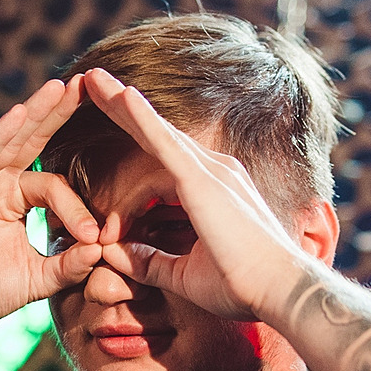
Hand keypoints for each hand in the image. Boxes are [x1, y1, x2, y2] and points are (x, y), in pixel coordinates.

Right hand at [0, 76, 102, 330]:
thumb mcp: (34, 280)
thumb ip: (68, 266)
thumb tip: (103, 251)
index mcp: (17, 199)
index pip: (56, 188)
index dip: (78, 210)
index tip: (98, 238)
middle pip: (36, 140)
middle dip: (62, 113)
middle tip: (94, 83)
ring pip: (12, 140)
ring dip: (37, 112)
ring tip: (63, 87)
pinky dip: (0, 134)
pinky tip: (19, 113)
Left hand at [82, 69, 312, 320]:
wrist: (277, 291)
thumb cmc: (241, 287)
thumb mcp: (184, 275)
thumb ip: (149, 261)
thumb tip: (116, 255)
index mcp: (211, 192)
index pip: (162, 163)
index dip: (132, 166)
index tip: (110, 198)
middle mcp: (215, 172)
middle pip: (158, 134)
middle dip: (123, 108)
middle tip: (92, 82)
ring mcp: (212, 171)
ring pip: (157, 130)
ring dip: (123, 103)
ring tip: (93, 80)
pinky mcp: (204, 181)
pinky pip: (166, 143)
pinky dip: (142, 119)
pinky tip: (122, 96)